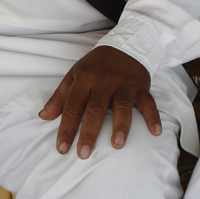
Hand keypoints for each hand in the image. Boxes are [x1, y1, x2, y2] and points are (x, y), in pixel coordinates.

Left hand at [39, 45, 159, 158]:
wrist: (126, 45)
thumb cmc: (97, 64)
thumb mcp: (75, 74)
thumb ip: (60, 97)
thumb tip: (44, 117)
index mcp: (85, 78)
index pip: (73, 106)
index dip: (67, 128)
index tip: (62, 148)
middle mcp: (105, 81)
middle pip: (96, 108)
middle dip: (90, 132)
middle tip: (84, 154)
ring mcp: (124, 84)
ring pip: (122, 106)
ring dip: (121, 125)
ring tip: (116, 144)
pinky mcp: (141, 87)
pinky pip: (149, 102)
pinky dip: (153, 116)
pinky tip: (155, 132)